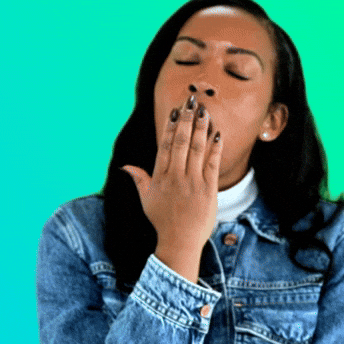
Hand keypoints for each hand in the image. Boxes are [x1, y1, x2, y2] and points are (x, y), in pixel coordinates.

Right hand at [121, 95, 222, 254]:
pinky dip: (215, 148)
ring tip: (204, 111)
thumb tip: (126, 166)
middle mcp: (175, 176)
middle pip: (181, 142)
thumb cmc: (163, 221)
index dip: (170, 126)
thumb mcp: (147, 199)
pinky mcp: (208, 189)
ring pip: (196, 149)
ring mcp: (192, 182)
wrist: (180, 242)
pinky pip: (212, 164)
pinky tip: (217, 133)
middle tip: (191, 101)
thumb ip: (139, 179)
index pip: (165, 145)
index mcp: (160, 177)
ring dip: (201, 128)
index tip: (175, 109)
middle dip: (186, 119)